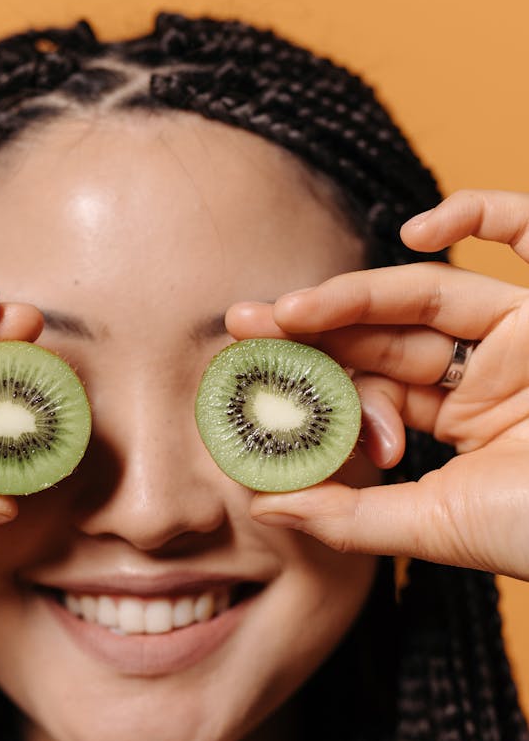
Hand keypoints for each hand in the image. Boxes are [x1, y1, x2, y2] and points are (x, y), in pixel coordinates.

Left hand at [225, 189, 528, 579]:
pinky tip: (416, 230)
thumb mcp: (431, 526)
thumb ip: (347, 515)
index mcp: (458, 425)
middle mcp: (485, 375)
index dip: (314, 379)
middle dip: (312, 328)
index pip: (372, 387)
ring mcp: (521, 336)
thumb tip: (262, 505)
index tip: (251, 379)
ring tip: (285, 311)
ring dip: (352, 293)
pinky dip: (483, 213)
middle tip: (240, 325)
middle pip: (384, 335)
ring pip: (424, 295)